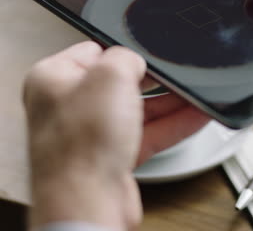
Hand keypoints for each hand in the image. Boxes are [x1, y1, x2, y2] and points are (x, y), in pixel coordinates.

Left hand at [23, 41, 207, 229]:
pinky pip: (148, 134)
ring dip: (170, 104)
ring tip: (195, 95)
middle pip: (120, 84)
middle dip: (153, 81)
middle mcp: (71, 107)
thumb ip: (125, 57)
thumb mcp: (109, 78)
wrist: (89, 203)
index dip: (123, 53)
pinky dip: (172, 126)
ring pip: (138, 110)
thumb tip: (135, 61)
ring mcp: (92, 133)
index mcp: (55, 79)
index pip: (94, 52)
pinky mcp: (113, 155)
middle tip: (176, 76)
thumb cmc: (81, 148)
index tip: (146, 55)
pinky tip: (194, 116)